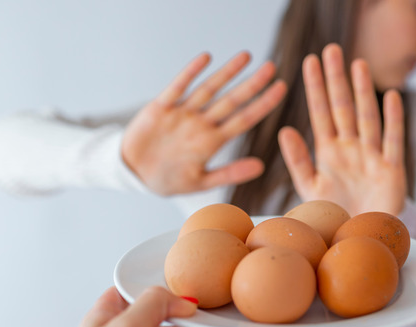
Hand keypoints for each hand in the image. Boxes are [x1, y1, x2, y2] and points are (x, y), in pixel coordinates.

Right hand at [122, 51, 286, 195]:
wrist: (133, 174)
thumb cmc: (168, 179)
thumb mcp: (200, 182)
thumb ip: (229, 173)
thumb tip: (261, 167)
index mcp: (212, 141)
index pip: (244, 119)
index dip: (263, 104)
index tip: (281, 89)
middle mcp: (200, 124)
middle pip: (231, 101)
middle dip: (252, 84)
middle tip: (272, 66)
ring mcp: (182, 114)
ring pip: (208, 89)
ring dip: (226, 73)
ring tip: (246, 56)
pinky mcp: (160, 108)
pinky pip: (177, 88)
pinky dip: (190, 73)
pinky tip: (205, 58)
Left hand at [278, 43, 406, 215]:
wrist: (360, 239)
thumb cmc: (334, 214)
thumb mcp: (310, 186)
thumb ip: (297, 160)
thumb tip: (284, 129)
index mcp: (328, 152)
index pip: (320, 113)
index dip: (315, 88)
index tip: (309, 61)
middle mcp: (350, 148)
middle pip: (343, 107)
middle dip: (336, 80)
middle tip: (331, 49)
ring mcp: (371, 156)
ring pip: (367, 117)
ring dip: (363, 91)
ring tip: (357, 64)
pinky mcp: (392, 170)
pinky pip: (393, 141)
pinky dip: (393, 120)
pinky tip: (391, 96)